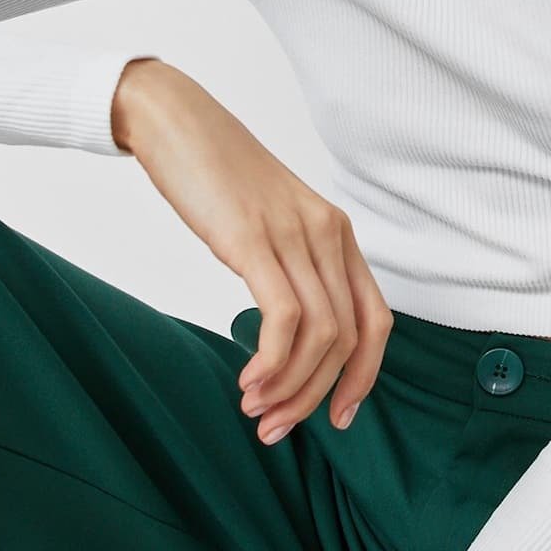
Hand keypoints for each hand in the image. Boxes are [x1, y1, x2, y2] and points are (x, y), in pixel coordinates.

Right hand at [111, 60, 392, 444]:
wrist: (174, 121)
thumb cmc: (216, 176)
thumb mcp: (270, 223)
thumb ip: (291, 267)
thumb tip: (291, 333)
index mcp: (337, 233)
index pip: (376, 321)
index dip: (363, 378)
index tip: (337, 418)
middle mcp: (327, 234)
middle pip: (348, 338)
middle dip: (317, 396)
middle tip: (277, 429)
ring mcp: (293, 235)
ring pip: (320, 335)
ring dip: (290, 388)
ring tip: (256, 413)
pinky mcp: (252, 238)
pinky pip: (282, 317)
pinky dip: (271, 362)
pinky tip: (248, 383)